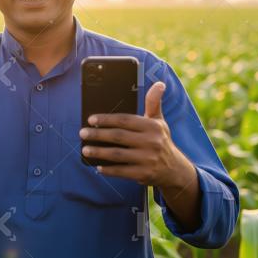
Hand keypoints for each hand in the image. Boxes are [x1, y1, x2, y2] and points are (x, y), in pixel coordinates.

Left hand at [79, 81, 195, 188]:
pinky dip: (109, 169)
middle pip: (118, 136)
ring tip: (85, 149)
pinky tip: (98, 166)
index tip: (91, 119)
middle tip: (82, 133)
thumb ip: (154, 102)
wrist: (174, 169)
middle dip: (98, 134)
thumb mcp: (159, 121)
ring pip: (117, 155)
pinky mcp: (144, 174)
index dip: (106, 119)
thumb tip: (159, 83)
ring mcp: (148, 159)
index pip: (125, 120)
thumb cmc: (160, 140)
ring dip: (99, 152)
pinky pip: (122, 171)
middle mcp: (151, 142)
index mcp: (152, 126)